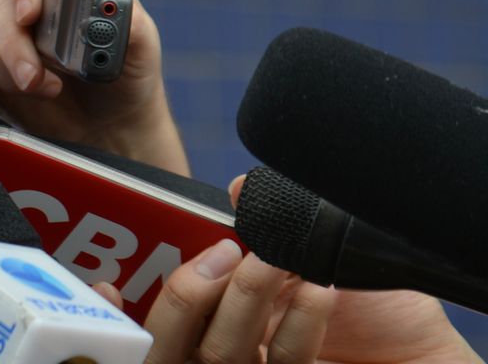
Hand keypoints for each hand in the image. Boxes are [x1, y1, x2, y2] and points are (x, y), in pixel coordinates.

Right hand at [0, 0, 186, 172]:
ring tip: (43, 90)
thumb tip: (109, 9)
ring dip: (2, 69)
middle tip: (39, 82)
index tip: (28, 16)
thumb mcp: (141, 50)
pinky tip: (7, 91)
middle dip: (14, 48)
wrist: (105, 125)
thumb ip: (129, 25)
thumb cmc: (125, 79)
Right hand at [96, 177, 480, 363]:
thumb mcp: (316, 258)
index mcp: (207, 329)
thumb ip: (271, 228)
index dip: (116, 310)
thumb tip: (244, 186)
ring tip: (277, 261)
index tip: (107, 281)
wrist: (425, 360)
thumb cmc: (370, 312)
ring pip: (218, 355)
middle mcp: (219, 359)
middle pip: (170, 347)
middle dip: (185, 297)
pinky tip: (317, 290)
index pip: (149, 325)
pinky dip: (297, 324)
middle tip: (222, 253)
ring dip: (244, 302)